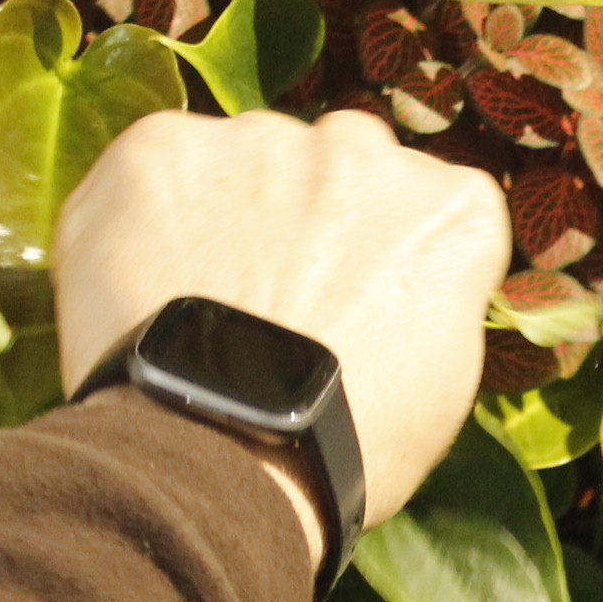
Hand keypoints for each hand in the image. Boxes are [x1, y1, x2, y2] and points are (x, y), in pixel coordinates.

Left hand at [51, 108, 510, 538]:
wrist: (227, 461)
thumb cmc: (346, 444)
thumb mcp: (445, 374)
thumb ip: (433, 289)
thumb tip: (387, 274)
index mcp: (453, 206)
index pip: (423, 201)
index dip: (381, 253)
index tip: (356, 299)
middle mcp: (364, 147)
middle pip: (336, 167)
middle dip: (313, 216)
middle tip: (280, 299)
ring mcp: (262, 141)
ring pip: (249, 161)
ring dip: (234, 209)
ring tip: (207, 300)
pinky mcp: (165, 148)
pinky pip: (160, 167)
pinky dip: (149, 213)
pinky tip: (149, 284)